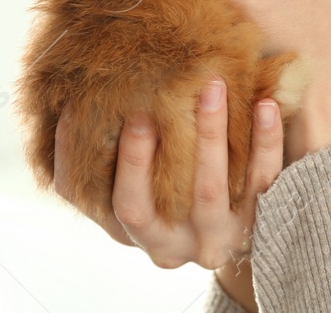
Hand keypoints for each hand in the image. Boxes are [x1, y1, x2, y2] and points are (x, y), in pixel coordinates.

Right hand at [53, 76, 283, 277]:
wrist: (224, 228)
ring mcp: (223, 233)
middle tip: (168, 96)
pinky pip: (266, 179)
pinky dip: (266, 141)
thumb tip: (64, 105)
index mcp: (144, 236)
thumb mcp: (126, 187)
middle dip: (174, 144)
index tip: (132, 115)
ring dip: (215, 133)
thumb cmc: (159, 192)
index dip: (128, 163)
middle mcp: (183, 244)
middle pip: (177, 196)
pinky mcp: (261, 216)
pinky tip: (265, 104)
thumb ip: (94, 161)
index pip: (129, 206)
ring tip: (213, 87)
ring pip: (217, 186)